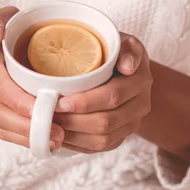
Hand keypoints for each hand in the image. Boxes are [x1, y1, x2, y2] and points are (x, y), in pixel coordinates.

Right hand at [0, 7, 65, 148]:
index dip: (18, 99)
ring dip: (28, 136)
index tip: (44, 106)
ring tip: (57, 140)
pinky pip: (2, 131)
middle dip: (29, 124)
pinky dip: (23, 140)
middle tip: (59, 131)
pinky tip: (46, 143)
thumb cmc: (1, 28)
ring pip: (0, 125)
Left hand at [54, 33, 152, 153]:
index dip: (85, 102)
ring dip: (74, 137)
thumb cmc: (115, 51)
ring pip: (103, 140)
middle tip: (49, 116)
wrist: (125, 68)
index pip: (112, 97)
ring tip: (51, 128)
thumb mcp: (123, 41)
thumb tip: (127, 66)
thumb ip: (126, 49)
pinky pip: (99, 148)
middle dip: (74, 122)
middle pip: (106, 122)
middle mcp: (140, 105)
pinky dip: (77, 145)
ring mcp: (132, 124)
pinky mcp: (121, 136)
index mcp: (140, 81)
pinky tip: (60, 137)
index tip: (60, 101)